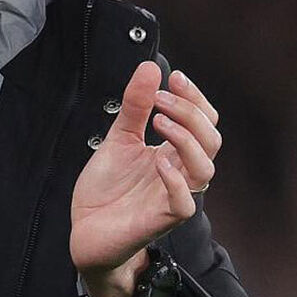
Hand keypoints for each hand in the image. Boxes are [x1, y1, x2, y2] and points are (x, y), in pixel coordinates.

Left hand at [70, 62, 221, 296]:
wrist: (84, 230)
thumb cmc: (106, 189)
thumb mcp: (118, 138)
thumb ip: (135, 106)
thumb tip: (150, 67)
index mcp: (174, 152)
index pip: (204, 122)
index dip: (196, 98)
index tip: (174, 77)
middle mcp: (180, 172)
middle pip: (212, 140)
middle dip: (191, 112)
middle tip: (161, 98)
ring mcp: (173, 196)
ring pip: (205, 169)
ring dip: (186, 139)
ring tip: (158, 121)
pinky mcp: (161, 220)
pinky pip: (185, 203)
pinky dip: (176, 180)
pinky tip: (158, 162)